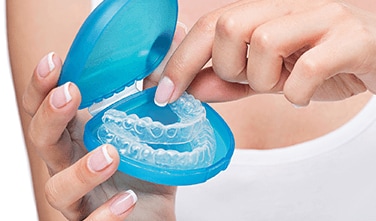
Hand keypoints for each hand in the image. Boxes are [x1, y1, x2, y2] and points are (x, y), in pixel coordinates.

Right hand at [23, 52, 175, 219]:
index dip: (43, 86)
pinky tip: (128, 199)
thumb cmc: (146, 171)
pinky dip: (106, 214)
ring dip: (80, 170)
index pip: (48, 109)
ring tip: (110, 153)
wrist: (155, 215)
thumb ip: (157, 89)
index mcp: (79, 137)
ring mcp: (80, 199)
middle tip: (69, 94)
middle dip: (50, 116)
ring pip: (57, 188)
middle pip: (43, 142)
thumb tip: (171, 41)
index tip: (55, 61)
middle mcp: (71, 165)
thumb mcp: (156, 127)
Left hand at [156, 0, 375, 108]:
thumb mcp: (275, 77)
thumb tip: (192, 88)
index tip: (165, 94)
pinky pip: (306, 68)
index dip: (181, 59)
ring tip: (287, 86)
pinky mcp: (351, 38)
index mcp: (270, 13)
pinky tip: (307, 93)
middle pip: (231, 25)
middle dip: (230, 67)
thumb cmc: (335, 66)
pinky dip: (298, 92)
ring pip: (263, 42)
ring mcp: (323, 18)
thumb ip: (234, 81)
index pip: (211, 24)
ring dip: (266, 80)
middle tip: (253, 82)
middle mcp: (292, 7)